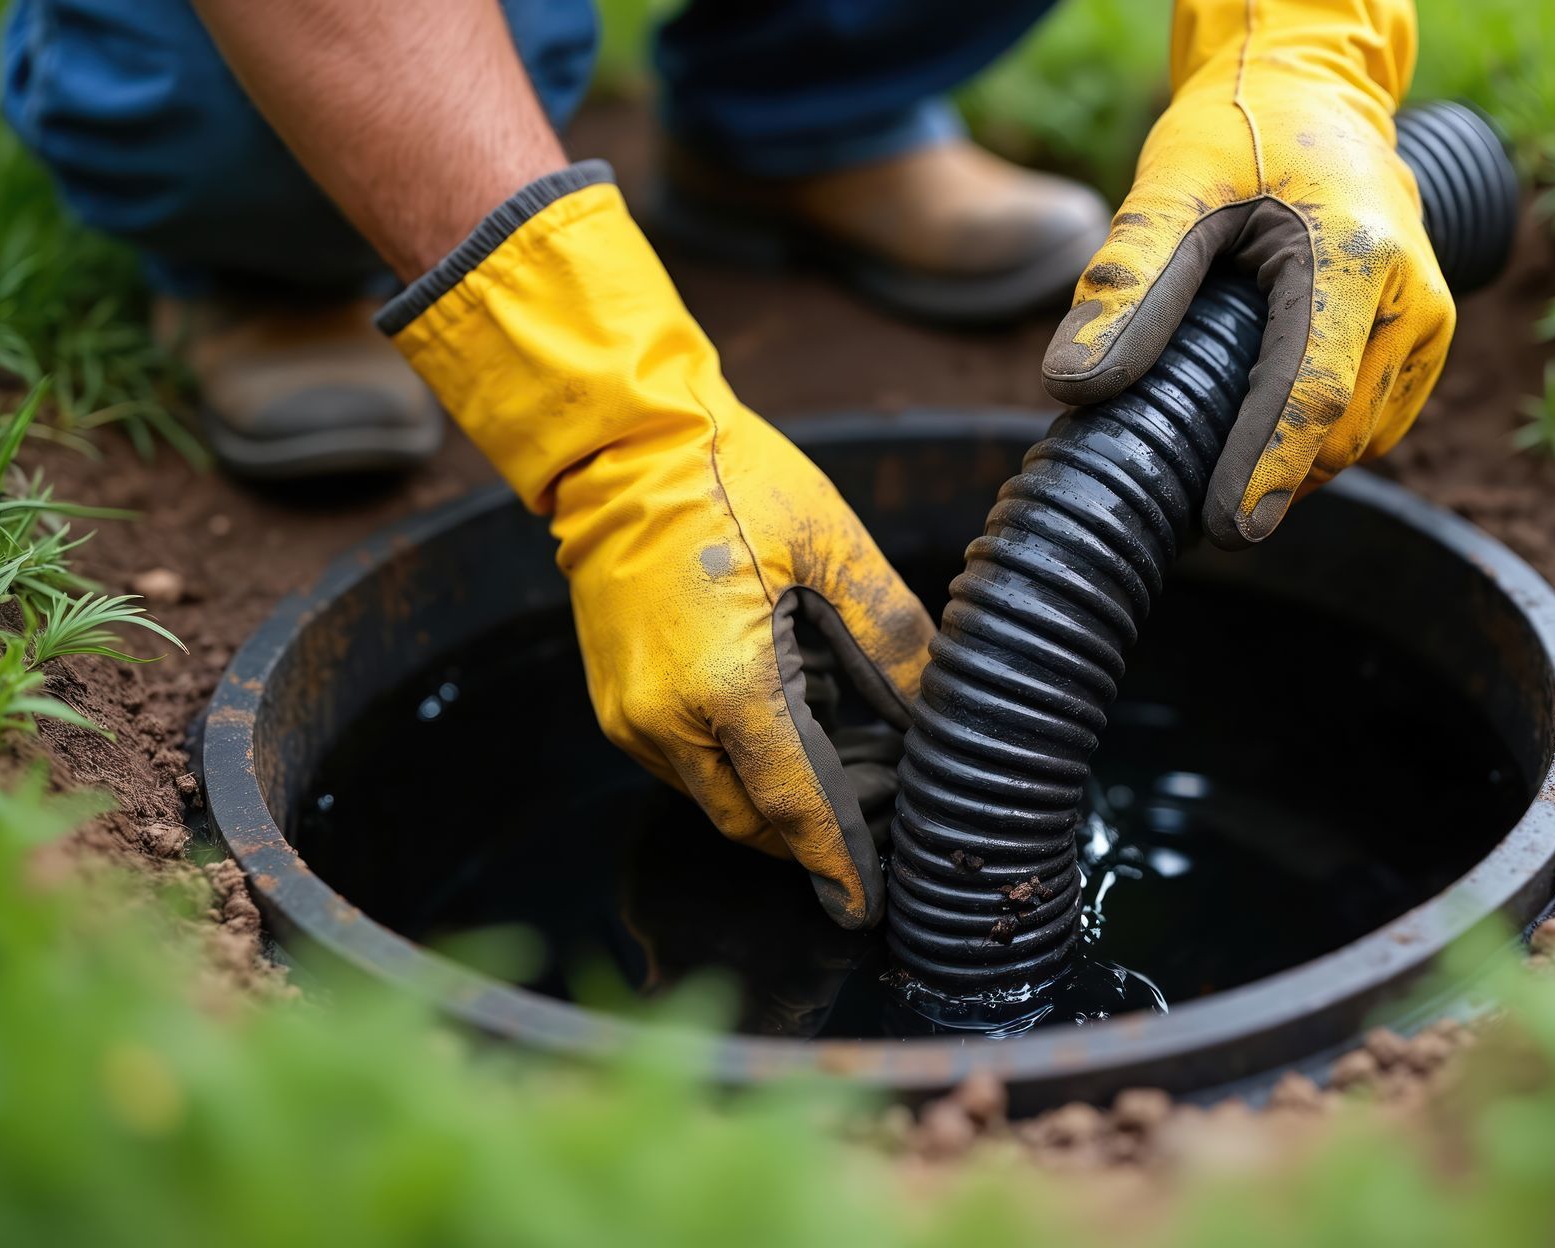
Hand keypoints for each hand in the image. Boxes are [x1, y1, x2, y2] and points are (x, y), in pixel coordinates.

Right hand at [381, 164, 932, 926]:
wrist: (620, 448)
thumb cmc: (732, 484)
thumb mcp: (835, 550)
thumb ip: (892, 641)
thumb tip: (938, 711)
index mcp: (726, 688)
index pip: (798, 807)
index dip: (839, 863)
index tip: (868, 910)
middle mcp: (666, 722)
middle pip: (754, 821)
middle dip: (817, 835)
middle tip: (885, 812)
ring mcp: (631, 718)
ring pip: (719, 799)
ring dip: (780, 798)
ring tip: (852, 755)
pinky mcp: (616, 705)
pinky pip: (688, 765)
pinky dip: (742, 764)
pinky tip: (793, 717)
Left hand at [1041, 0, 1453, 547]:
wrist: (1313, 91)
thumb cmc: (1240, 129)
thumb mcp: (1168, 187)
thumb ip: (1126, 284)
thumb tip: (1071, 384)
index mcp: (1355, 256)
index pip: (1312, 390)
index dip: (1265, 468)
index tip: (1226, 530)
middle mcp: (1412, 298)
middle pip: (1336, 432)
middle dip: (1262, 474)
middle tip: (1178, 494)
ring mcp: (1427, 325)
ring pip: (1357, 441)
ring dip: (1288, 464)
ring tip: (1212, 455)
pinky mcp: (1421, 343)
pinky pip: (1369, 425)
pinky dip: (1312, 442)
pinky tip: (1254, 429)